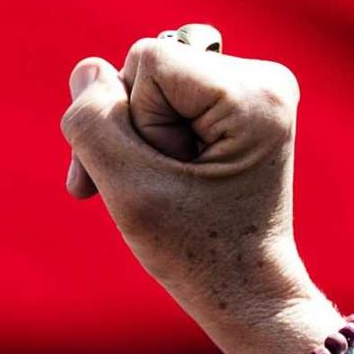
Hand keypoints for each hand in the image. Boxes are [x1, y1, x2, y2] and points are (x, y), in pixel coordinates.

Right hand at [60, 36, 338, 353]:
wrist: (246, 294)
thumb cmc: (197, 254)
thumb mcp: (129, 189)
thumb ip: (93, 122)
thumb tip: (88, 69)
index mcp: (255, 94)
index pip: (147, 59)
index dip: (135, 121)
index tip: (167, 176)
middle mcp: (265, 80)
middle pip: (147, 66)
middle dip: (133, 129)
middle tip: (160, 189)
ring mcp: (255, 90)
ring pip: (148, 82)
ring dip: (136, 138)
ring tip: (162, 187)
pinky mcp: (238, 104)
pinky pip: (163, 95)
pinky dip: (150, 138)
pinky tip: (164, 177)